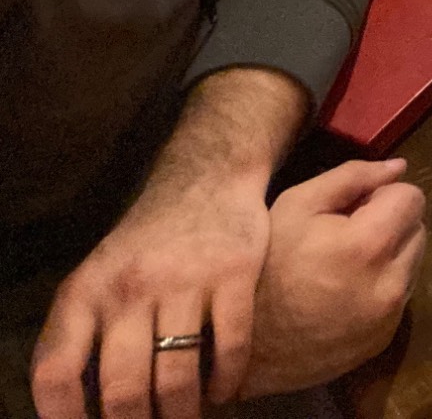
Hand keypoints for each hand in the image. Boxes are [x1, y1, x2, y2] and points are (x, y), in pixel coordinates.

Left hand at [31, 170, 269, 418]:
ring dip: (183, 413)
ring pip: (178, 376)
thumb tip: (75, 409)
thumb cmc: (144, 245)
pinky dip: (226, 381)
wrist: (206, 178)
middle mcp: (129, 287)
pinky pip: (231, 346)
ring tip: (187, 418)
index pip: (55, 372)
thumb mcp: (97, 279)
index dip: (64, 418)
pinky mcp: (235, 272)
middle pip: (123, 388)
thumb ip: (82, 336)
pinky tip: (223, 391)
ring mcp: (184, 279)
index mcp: (84, 293)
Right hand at [238, 158, 426, 398]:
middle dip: (389, 225)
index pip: (413, 198)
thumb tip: (399, 168)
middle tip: (347, 235)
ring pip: (413, 263)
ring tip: (344, 265)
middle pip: (417, 230)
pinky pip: (401, 297)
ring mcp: (389, 317)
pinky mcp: (384, 339)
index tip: (354, 209)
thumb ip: (353, 177)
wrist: (236, 346)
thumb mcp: (296, 205)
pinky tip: (344, 291)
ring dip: (389, 256)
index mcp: (369, 245)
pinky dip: (382, 287)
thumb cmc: (263, 265)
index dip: (382, 196)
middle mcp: (390, 284)